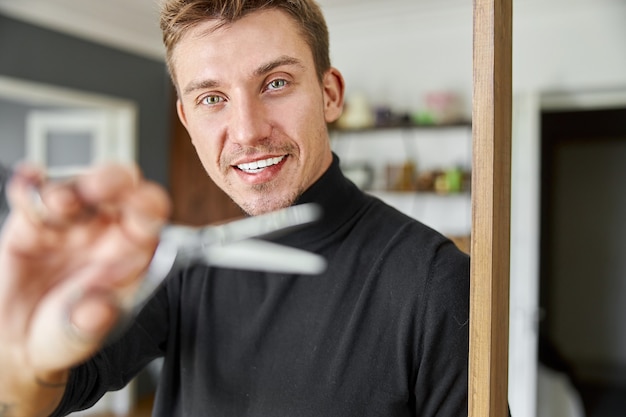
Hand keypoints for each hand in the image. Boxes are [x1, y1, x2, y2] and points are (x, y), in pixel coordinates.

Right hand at [0, 163, 169, 382]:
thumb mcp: (77, 338)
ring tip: (59, 205)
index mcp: (132, 252)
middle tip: (98, 190)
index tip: (141, 207)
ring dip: (68, 187)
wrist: (16, 343)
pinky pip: (31, 194)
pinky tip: (28, 181)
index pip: (150, 217)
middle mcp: (105, 230)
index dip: (148, 207)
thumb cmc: (62, 334)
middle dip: (112, 181)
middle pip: (120, 189)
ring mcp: (70, 223)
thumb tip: (100, 311)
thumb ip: (89, 324)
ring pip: (76, 186)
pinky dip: (29, 183)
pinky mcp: (31, 223)